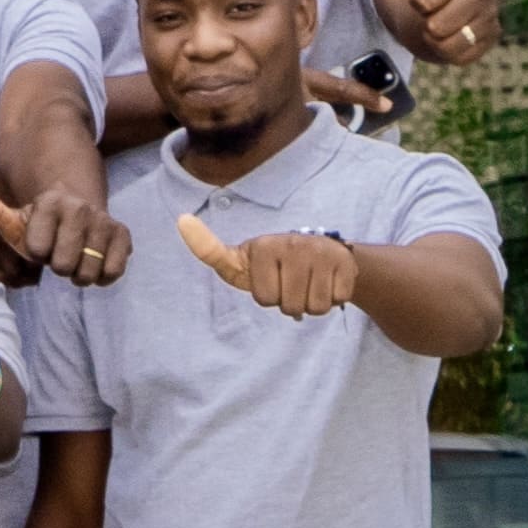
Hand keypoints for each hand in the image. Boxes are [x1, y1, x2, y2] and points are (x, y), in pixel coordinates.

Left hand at [0, 177, 129, 287]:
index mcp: (50, 203)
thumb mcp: (15, 220)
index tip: (39, 242)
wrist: (79, 213)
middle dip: (58, 266)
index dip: (37, 254)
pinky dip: (102, 275)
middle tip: (60, 252)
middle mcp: (79, 208)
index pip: (37, 251)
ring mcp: (103, 221)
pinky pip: (112, 272)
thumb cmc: (41, 225)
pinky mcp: (123, 235)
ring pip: (88, 272)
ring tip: (76, 257)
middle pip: (63, 266)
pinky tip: (95, 261)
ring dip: (80, 273)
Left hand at [180, 207, 362, 319]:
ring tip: (308, 283)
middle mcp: (293, 244)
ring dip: (311, 303)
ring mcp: (321, 251)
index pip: (264, 297)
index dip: (266, 295)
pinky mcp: (345, 260)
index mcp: (264, 246)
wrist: (322, 252)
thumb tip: (182, 220)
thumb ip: (210, 249)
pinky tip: (326, 281)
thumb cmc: (272, 264)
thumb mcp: (240, 260)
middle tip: (291, 283)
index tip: (267, 272)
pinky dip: (333, 297)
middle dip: (289, 302)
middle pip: (289, 306)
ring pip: (314, 307)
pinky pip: (337, 299)